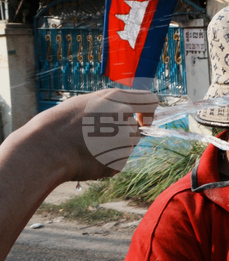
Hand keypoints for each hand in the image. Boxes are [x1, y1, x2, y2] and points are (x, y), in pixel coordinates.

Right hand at [31, 89, 157, 180]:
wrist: (45, 148)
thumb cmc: (62, 124)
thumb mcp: (88, 104)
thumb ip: (112, 106)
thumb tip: (130, 112)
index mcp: (117, 98)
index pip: (151, 101)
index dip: (149, 113)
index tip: (143, 121)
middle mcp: (124, 117)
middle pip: (135, 130)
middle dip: (122, 135)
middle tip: (96, 138)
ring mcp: (123, 139)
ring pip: (126, 146)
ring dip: (113, 148)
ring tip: (87, 147)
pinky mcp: (119, 160)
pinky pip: (117, 162)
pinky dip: (105, 162)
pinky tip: (87, 158)